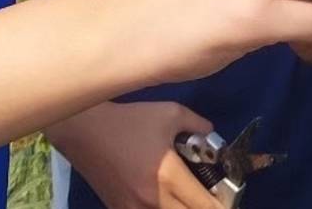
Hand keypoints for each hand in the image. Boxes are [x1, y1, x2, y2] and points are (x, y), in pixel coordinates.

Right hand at [48, 101, 221, 208]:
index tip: (227, 198)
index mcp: (169, 177)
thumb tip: (212, 135)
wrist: (84, 130)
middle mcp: (153, 201)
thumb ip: (198, 125)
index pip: (206, 206)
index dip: (223, 206)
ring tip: (186, 197)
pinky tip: (164, 198)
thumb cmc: (129, 120)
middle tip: (209, 197)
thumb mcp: (170, 113)